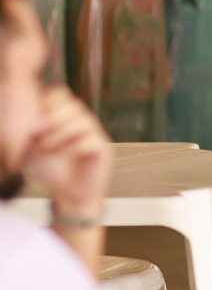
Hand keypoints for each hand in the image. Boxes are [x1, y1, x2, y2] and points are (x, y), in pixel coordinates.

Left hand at [24, 87, 110, 218]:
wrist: (69, 195)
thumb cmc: (52, 170)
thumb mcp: (32, 149)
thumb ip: (31, 133)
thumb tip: (30, 119)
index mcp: (66, 117)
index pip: (59, 94)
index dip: (46, 103)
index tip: (36, 123)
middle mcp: (83, 121)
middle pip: (72, 104)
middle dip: (53, 119)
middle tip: (40, 137)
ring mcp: (95, 133)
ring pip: (82, 120)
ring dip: (61, 134)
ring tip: (51, 148)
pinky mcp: (103, 149)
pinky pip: (91, 140)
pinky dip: (75, 147)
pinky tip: (68, 155)